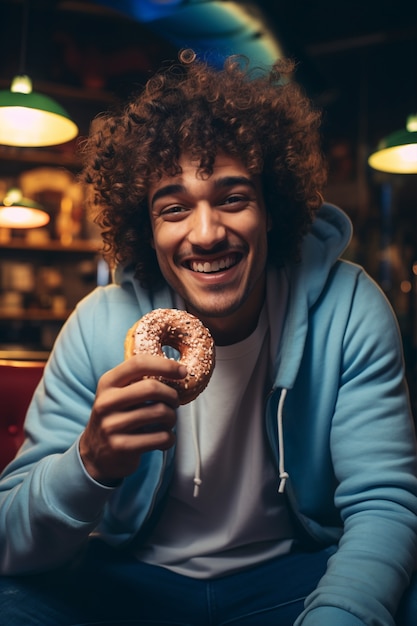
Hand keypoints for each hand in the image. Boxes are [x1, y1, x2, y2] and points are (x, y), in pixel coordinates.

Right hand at [79, 354, 186, 485]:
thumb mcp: (118, 394)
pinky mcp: (121, 447)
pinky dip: (169, 438)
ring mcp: (112, 425)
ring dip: (172, 418)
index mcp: (107, 383)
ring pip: (160, 413)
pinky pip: (160, 437)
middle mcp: (106, 402)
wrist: (96, 455)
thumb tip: (177, 370)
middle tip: (174, 402)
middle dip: (172, 395)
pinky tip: (163, 439)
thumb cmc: (116, 418)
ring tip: (168, 422)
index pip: (138, 363)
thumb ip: (139, 381)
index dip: (165, 365)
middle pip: (152, 388)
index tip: (183, 371)